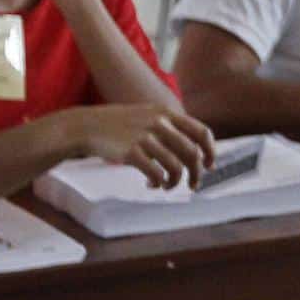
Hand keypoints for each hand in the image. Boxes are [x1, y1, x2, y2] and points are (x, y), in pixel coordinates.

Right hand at [62, 103, 217, 188]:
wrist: (89, 126)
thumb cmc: (121, 124)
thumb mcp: (149, 115)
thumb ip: (170, 126)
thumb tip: (192, 148)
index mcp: (167, 113)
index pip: (201, 132)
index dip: (210, 151)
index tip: (209, 165)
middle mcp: (160, 123)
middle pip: (192, 153)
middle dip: (197, 173)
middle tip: (193, 185)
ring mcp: (145, 137)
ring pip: (176, 167)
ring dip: (175, 182)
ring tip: (167, 186)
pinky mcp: (132, 152)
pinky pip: (156, 173)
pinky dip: (158, 183)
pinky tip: (151, 183)